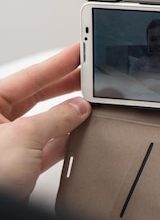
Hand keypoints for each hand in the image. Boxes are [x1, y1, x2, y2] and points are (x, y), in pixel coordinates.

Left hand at [0, 43, 91, 198]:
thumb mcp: (24, 137)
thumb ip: (56, 118)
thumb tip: (79, 108)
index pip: (29, 76)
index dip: (58, 62)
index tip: (80, 51)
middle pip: (38, 96)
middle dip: (66, 87)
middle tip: (91, 75)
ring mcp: (7, 146)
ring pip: (45, 121)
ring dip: (68, 116)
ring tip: (91, 105)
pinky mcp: (18, 168)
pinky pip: (47, 146)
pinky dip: (65, 140)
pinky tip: (80, 134)